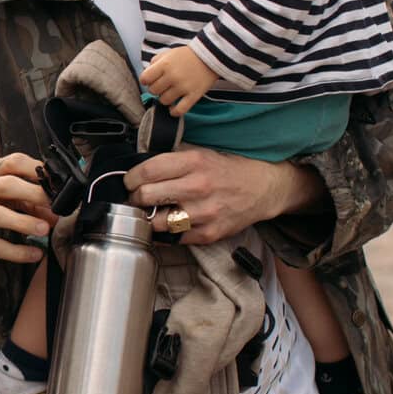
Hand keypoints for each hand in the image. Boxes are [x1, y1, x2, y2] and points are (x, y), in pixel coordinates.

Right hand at [0, 154, 54, 263]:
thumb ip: (23, 195)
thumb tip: (55, 210)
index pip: (12, 163)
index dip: (35, 168)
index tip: (55, 179)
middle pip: (6, 186)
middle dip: (33, 194)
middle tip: (56, 205)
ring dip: (23, 222)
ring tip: (43, 230)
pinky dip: (14, 251)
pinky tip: (33, 254)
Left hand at [125, 146, 308, 245]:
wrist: (263, 189)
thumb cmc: (227, 171)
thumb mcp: (200, 154)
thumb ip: (171, 161)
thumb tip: (138, 170)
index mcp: (193, 162)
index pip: (146, 171)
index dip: (130, 178)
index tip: (129, 182)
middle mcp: (198, 187)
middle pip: (146, 196)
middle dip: (135, 198)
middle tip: (138, 198)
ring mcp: (204, 213)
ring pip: (157, 222)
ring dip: (150, 218)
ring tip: (153, 212)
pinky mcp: (208, 234)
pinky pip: (173, 239)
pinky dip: (166, 234)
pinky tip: (169, 224)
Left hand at [141, 47, 218, 115]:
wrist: (210, 56)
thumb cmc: (186, 56)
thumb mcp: (168, 54)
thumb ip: (154, 63)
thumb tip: (146, 77)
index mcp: (164, 65)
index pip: (144, 79)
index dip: (146, 80)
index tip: (151, 80)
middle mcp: (172, 76)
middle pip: (153, 91)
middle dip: (156, 89)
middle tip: (163, 86)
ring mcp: (183, 87)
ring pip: (164, 101)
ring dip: (165, 99)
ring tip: (170, 93)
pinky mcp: (194, 95)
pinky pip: (179, 110)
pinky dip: (174, 112)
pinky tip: (173, 108)